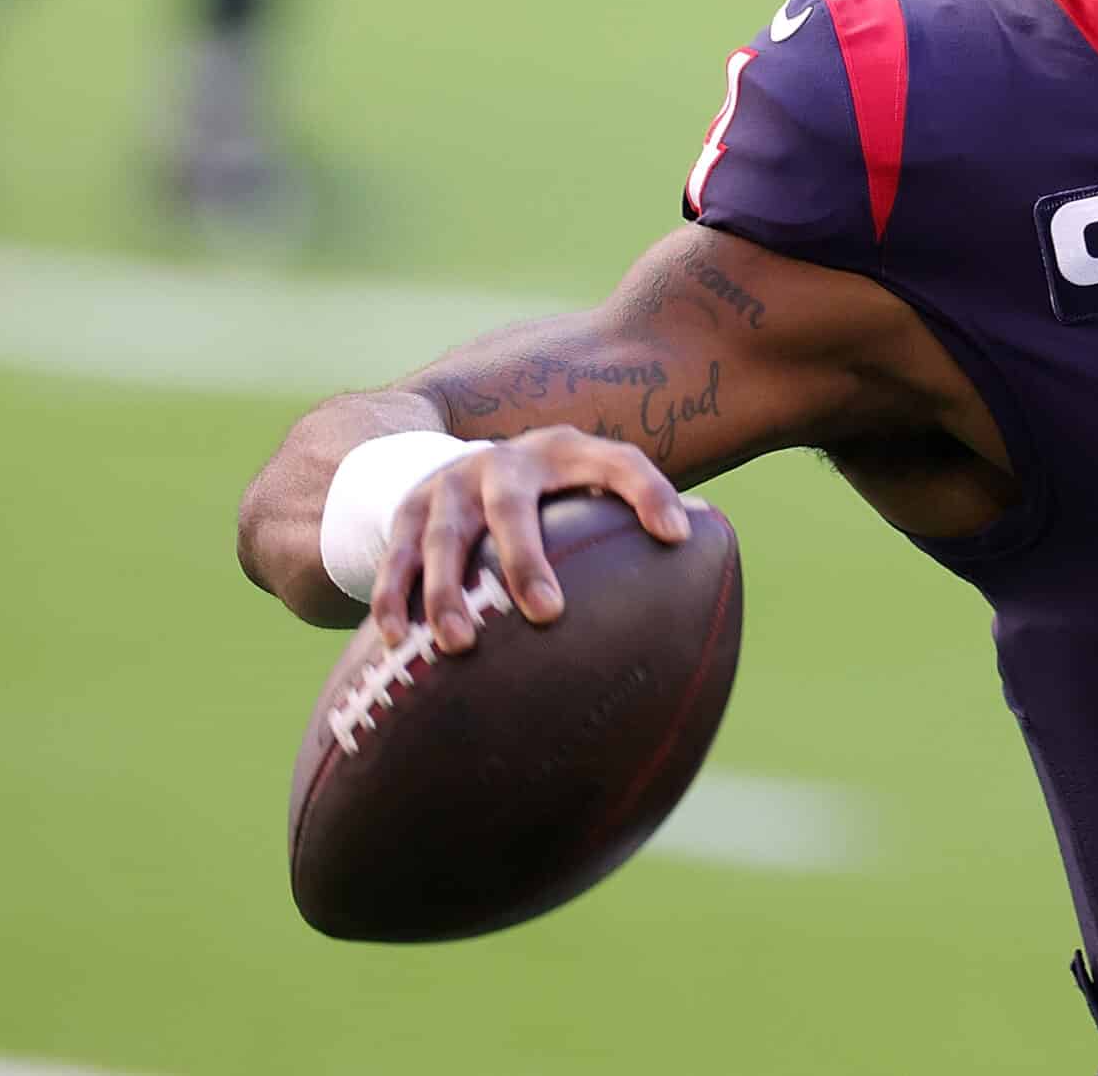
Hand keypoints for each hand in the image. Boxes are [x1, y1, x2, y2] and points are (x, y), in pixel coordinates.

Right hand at [367, 425, 688, 651]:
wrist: (462, 462)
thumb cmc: (555, 494)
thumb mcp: (593, 487)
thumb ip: (638, 514)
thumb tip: (704, 552)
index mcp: (565, 452)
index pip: (618, 461)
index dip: (649, 491)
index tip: (676, 536)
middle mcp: (503, 462)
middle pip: (511, 505)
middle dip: (524, 559)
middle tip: (547, 614)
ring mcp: (450, 485)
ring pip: (444, 536)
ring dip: (447, 590)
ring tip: (459, 644)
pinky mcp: (406, 512)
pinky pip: (396, 559)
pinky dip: (393, 597)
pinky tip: (397, 641)